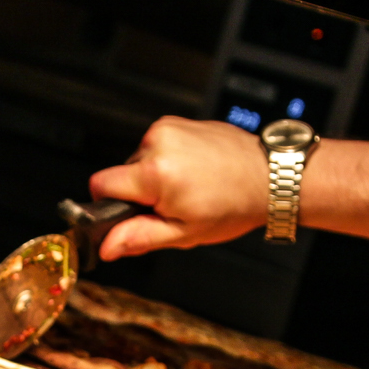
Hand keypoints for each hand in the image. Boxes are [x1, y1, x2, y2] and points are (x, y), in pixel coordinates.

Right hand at [87, 116, 269, 258]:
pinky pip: (156, 146)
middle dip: (141, 192)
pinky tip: (192, 171)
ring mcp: (168, 128)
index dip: (111, 204)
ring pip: (140, 161)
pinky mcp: (177, 122)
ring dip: (155, 176)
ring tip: (188, 187)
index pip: (101, 184)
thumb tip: (107, 246)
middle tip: (174, 205)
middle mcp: (158, 143)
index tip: (134, 212)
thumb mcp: (184, 233)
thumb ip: (139, 237)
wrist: (267, 177)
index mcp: (156, 173)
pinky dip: (168, 160)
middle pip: (122, 173)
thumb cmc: (234, 204)